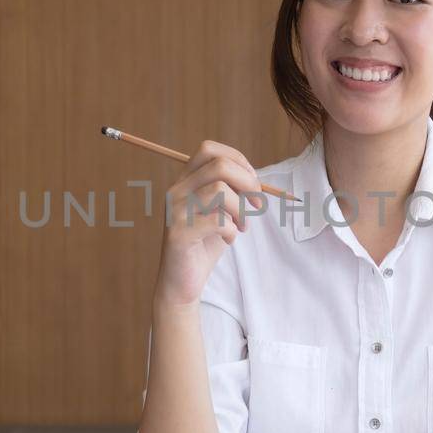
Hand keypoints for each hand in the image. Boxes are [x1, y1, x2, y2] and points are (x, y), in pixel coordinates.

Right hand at [153, 140, 263, 308]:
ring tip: (242, 227)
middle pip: (219, 165)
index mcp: (184, 181)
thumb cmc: (205, 245)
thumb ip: (232, 192)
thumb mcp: (221, 212)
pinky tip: (228, 239)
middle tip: (257, 205)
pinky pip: (218, 220)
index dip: (238, 160)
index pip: (209, 149)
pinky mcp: (178, 234)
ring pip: (221, 191)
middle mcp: (176, 191)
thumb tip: (256, 180)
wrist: (182, 283)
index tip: (252, 183)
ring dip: (242, 210)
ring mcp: (174, 211)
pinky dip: (231, 230)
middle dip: (248, 183)